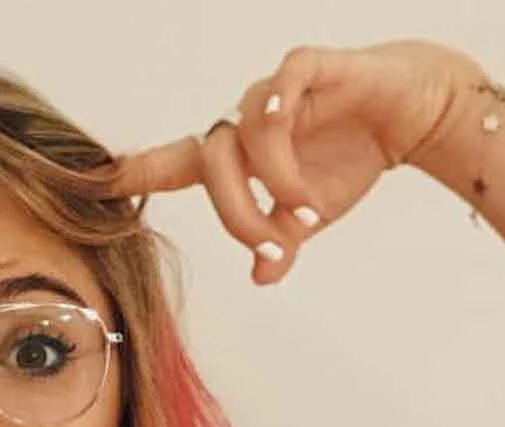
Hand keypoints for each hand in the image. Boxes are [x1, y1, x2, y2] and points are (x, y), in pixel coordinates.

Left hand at [109, 40, 485, 283]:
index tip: (93, 183)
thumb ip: (283, 243)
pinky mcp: (312, 69)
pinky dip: (280, 107)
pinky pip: (283, 81)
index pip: (173, 164)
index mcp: (236, 156)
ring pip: (247, 133)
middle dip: (238, 213)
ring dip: (274, 180)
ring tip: (307, 212)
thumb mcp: (312, 214)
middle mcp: (244, 121)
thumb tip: (262, 278)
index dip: (135, 173)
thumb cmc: (350, 157)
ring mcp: (275, 93)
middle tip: (273, 246)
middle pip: (212, 165)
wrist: (411, 114)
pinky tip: (285, 127)